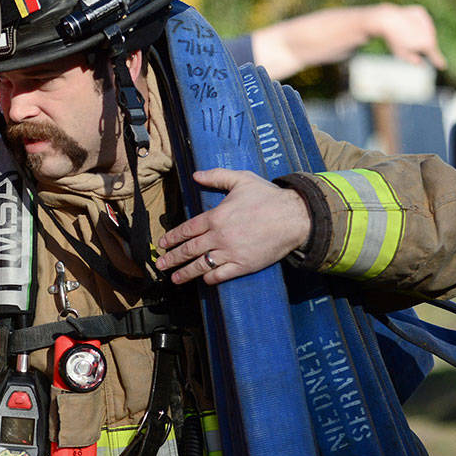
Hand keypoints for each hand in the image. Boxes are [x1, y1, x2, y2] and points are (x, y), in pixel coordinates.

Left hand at [156, 169, 310, 284]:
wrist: (294, 217)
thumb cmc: (268, 197)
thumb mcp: (241, 179)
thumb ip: (216, 176)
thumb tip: (196, 175)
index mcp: (215, 216)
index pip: (187, 230)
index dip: (172, 238)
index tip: (163, 244)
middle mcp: (219, 236)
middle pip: (189, 250)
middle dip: (172, 258)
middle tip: (161, 264)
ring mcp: (230, 253)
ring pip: (201, 265)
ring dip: (185, 273)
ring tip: (174, 278)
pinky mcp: (243, 265)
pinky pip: (221, 275)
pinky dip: (210, 278)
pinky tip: (203, 280)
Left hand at [372, 4, 447, 69]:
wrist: (388, 20)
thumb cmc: (394, 39)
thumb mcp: (402, 54)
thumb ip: (413, 60)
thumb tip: (422, 64)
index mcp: (427, 44)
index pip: (435, 55)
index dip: (438, 61)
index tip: (443, 65)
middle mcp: (430, 32)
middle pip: (429, 41)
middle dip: (421, 44)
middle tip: (407, 42)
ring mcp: (427, 20)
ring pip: (426, 29)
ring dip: (419, 32)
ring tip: (406, 31)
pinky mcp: (421, 12)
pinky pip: (420, 20)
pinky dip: (415, 22)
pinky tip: (406, 23)